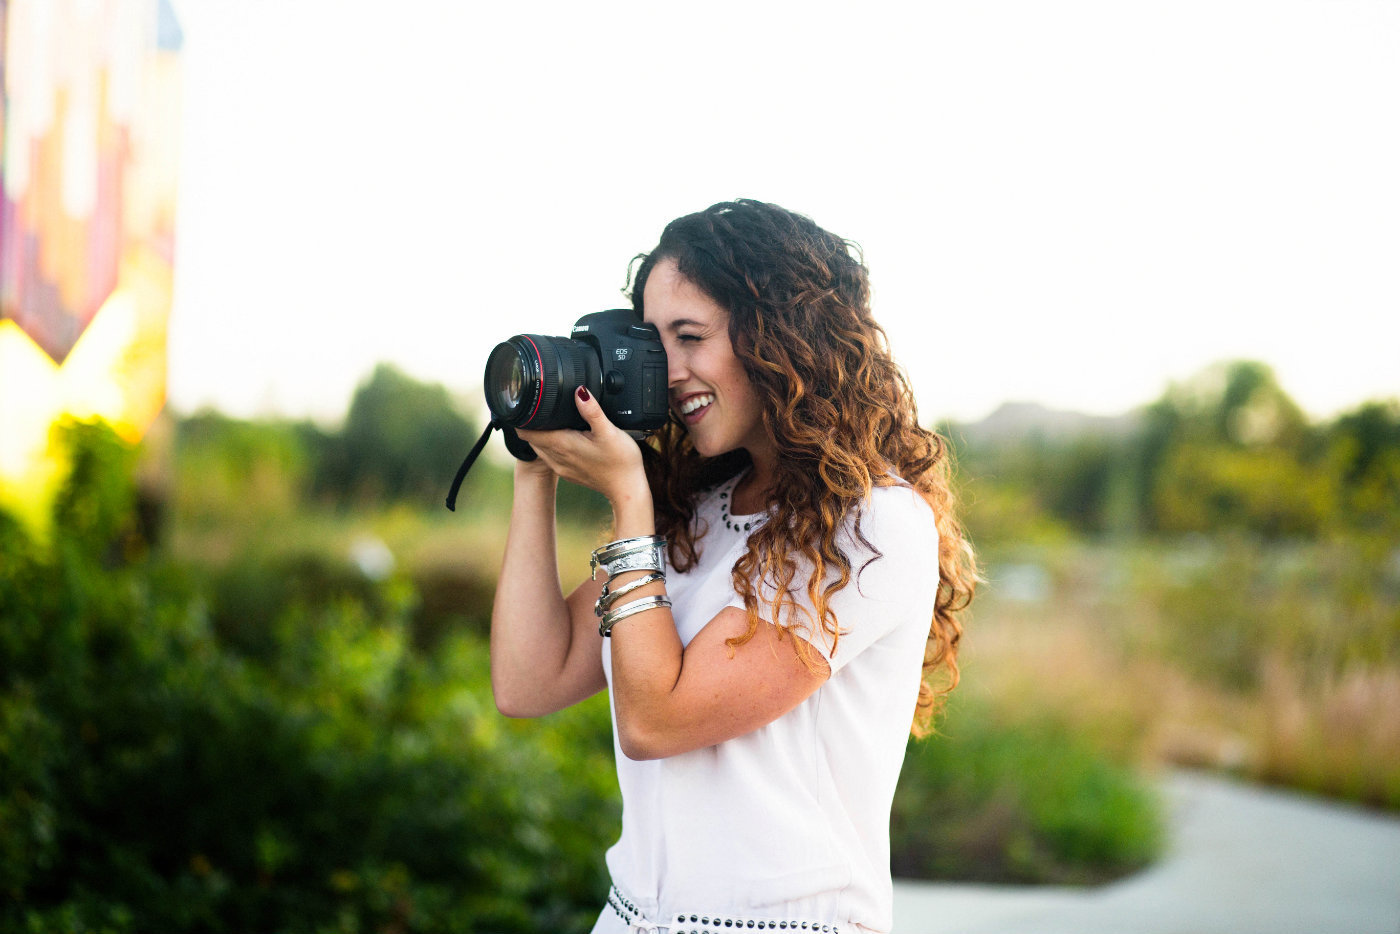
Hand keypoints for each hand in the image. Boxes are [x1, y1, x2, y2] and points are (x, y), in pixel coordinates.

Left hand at [516, 387, 646, 507]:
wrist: (627, 490)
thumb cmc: (620, 462)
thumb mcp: (608, 431)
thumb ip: (592, 410)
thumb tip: (579, 390)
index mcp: (562, 445)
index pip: (526, 432)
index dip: (522, 418)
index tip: (525, 405)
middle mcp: (556, 458)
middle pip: (530, 439)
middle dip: (531, 424)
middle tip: (539, 407)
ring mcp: (561, 468)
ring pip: (539, 448)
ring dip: (540, 435)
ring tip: (551, 420)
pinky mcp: (568, 473)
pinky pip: (550, 457)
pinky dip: (551, 445)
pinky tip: (565, 438)